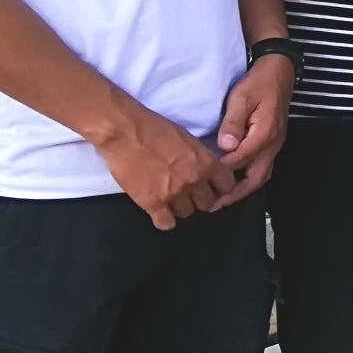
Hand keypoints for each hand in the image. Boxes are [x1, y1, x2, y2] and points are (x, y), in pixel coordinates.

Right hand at [89, 102, 238, 229]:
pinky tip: (158, 211)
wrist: (125, 131)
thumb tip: (207, 173)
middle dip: (198, 199)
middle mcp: (194, 180)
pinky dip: (163, 220)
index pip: (227, 186)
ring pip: (187, 213)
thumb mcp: (188, 139)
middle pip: (207, 203)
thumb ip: (200, 159)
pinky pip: (166, 224)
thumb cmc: (155, 128)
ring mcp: (174, 193)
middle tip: (186, 193)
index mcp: (206, 162)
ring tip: (169, 198)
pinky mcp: (152, 202)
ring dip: (179, 208)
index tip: (210, 188)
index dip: (219, 188)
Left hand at [213, 52, 294, 205]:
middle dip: (234, 195)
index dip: (221, 172)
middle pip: (255, 179)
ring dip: (241, 191)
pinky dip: (247, 180)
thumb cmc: (259, 82)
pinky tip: (233, 182)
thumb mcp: (242, 97)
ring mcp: (274, 145)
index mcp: (264, 134)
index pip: (241, 160)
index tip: (202, 180)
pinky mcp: (271, 143)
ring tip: (221, 199)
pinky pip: (261, 168)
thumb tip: (225, 147)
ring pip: (260, 176)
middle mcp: (272, 144)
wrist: (279, 71)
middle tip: (213, 205)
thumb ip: (233, 122)